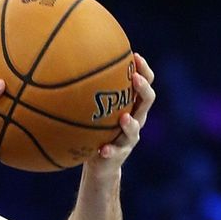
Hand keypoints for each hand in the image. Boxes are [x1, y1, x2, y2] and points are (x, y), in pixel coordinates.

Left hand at [86, 52, 155, 174]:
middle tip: (136, 78)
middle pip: (147, 102)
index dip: (144, 71)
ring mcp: (129, 138)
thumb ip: (90, 91)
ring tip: (123, 118)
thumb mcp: (95, 109)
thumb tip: (73, 64)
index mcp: (131, 105)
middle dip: (143, 89)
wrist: (101, 164)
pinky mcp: (119, 154)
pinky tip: (103, 149)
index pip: (144, 84)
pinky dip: (110, 150)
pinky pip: (116, 152)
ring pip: (135, 129)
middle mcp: (135, 119)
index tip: (135, 56)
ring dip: (130, 123)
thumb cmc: (96, 130)